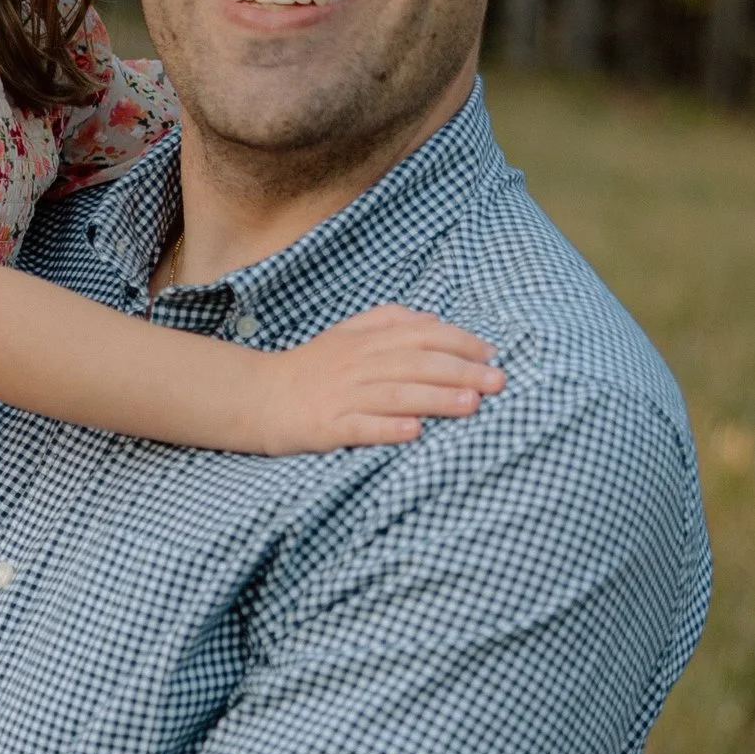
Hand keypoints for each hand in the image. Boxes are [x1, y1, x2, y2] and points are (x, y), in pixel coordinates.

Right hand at [243, 305, 502, 452]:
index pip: (421, 334)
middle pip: (416, 363)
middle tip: (498, 382)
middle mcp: (357, 364)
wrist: (256, 396)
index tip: (491, 354)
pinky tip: (415, 433)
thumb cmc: (310, 367)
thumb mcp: (347, 333)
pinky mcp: (327, 427)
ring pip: (395, 394)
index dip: (460, 342)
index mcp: (366, 340)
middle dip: (461, 371)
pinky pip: (361, 428)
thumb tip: (434, 320)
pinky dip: (388, 429)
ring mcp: (342, 396)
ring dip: (435, 398)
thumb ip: (389, 320)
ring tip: (472, 405)